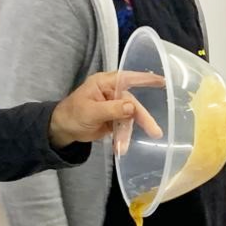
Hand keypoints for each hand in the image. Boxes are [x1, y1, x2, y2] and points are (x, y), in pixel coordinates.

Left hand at [48, 71, 163, 148]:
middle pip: (132, 104)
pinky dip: (122, 137)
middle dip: (142, 118)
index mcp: (105, 83)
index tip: (162, 81)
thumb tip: (132, 107)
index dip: (145, 79)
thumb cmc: (72, 114)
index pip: (128, 78)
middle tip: (155, 132)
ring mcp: (114, 106)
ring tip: (122, 147)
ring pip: (130, 118)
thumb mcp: (90, 112)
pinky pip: (124, 127)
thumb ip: (112, 109)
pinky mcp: (114, 119)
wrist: (62, 130)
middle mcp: (112, 92)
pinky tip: (119, 148)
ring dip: (127, 133)